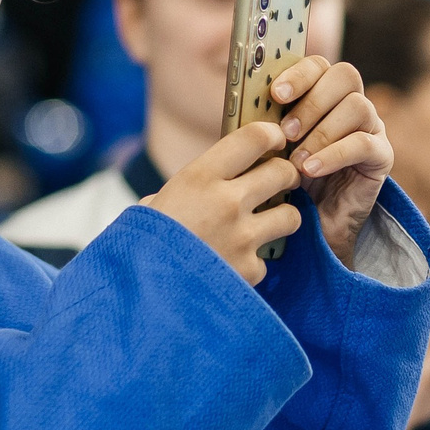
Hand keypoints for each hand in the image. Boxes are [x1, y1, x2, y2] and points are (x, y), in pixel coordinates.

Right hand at [145, 120, 300, 284]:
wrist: (138, 295)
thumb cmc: (141, 245)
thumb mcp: (157, 203)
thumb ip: (189, 189)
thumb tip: (209, 182)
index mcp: (199, 177)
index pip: (254, 137)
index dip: (271, 134)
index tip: (274, 139)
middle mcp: (227, 203)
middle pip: (282, 172)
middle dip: (286, 174)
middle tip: (280, 181)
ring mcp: (242, 238)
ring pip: (291, 215)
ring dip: (282, 218)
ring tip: (266, 224)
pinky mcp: (249, 271)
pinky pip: (266, 259)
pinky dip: (253, 263)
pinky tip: (233, 265)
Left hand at [271, 56, 393, 263]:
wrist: (313, 226)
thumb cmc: (289, 180)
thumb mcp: (273, 148)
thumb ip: (267, 124)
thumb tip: (246, 101)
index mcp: (324, 93)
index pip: (319, 65)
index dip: (299, 74)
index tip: (276, 94)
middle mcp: (352, 103)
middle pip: (345, 76)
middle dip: (312, 101)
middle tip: (286, 132)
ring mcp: (371, 127)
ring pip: (357, 106)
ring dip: (321, 131)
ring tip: (297, 160)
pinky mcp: (382, 155)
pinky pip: (364, 143)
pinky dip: (334, 154)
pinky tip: (312, 170)